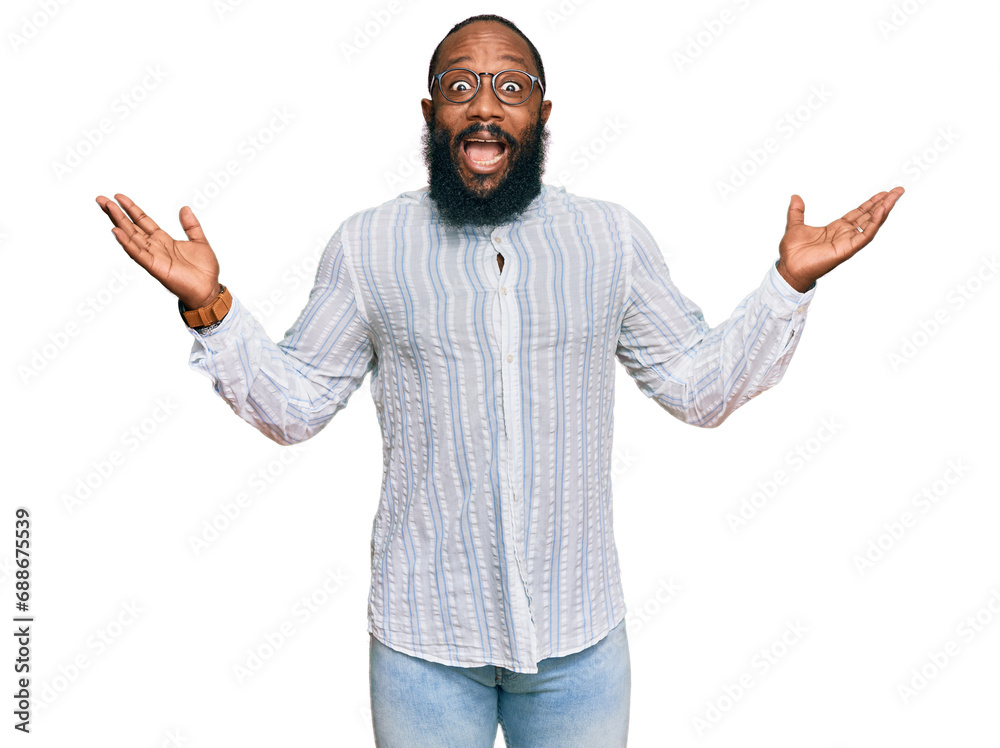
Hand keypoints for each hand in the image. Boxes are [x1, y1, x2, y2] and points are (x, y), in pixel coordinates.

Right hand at [96, 193, 220, 308]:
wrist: (209, 289)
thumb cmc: (204, 270)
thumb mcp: (199, 241)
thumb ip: (191, 225)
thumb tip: (185, 208)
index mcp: (164, 240)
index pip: (143, 221)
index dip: (131, 208)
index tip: (118, 197)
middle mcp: (155, 247)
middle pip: (131, 227)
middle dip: (117, 213)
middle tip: (101, 199)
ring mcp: (153, 256)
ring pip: (132, 237)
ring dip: (119, 223)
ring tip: (107, 208)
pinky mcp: (155, 267)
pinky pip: (138, 254)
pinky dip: (127, 243)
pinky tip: (117, 232)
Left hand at [776, 186, 903, 292]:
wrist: (788, 268)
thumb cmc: (792, 253)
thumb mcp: (795, 225)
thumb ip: (797, 211)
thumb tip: (795, 197)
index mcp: (836, 228)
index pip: (859, 213)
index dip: (871, 203)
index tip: (883, 193)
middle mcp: (845, 234)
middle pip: (869, 216)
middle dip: (884, 203)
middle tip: (898, 190)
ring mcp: (848, 242)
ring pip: (871, 224)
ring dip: (883, 210)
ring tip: (894, 197)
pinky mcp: (847, 249)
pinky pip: (864, 235)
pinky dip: (874, 223)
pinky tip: (881, 211)